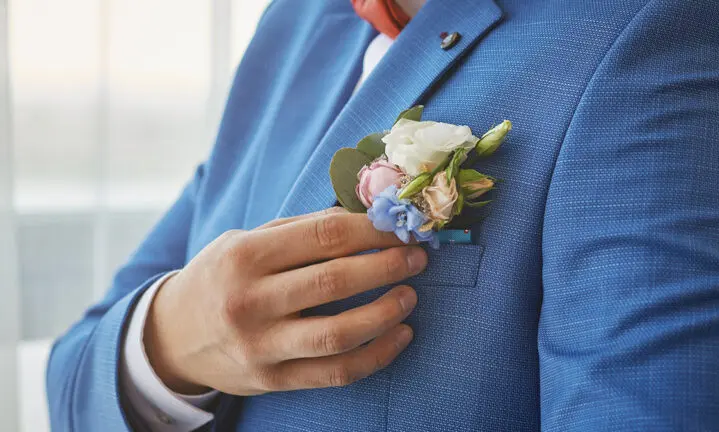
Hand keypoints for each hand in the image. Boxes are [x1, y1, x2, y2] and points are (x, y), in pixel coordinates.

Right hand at [143, 208, 426, 395]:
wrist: (172, 337)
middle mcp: (250, 301)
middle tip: (416, 257)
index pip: (322, 236)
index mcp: (244, 256)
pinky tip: (399, 335)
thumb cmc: (220, 277)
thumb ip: (300, 229)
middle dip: (386, 266)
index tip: (401, 226)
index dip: (371, 230)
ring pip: (338, 334)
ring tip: (410, 296)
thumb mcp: (245, 241)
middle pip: (334, 282)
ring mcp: (261, 346)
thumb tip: (363, 215)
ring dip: (385, 313)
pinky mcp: (272, 380)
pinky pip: (334, 373)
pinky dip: (375, 356)